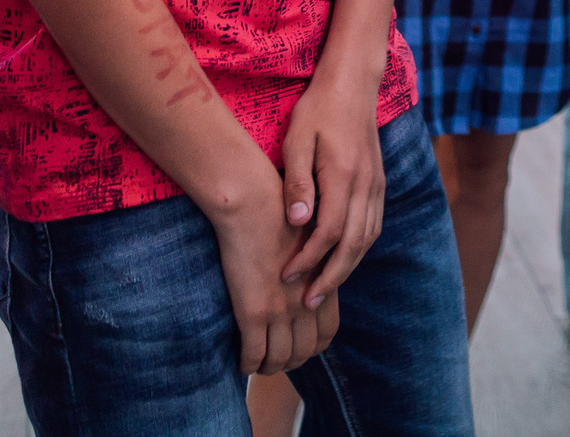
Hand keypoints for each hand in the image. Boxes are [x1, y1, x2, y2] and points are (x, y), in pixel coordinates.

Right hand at [211, 178, 334, 375]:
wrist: (254, 203)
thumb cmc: (276, 212)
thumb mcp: (309, 238)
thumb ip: (313, 264)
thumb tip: (307, 281)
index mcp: (323, 282)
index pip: (328, 331)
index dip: (315, 346)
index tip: (301, 347)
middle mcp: (307, 301)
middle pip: (305, 350)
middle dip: (292, 361)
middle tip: (277, 361)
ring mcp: (282, 310)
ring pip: (280, 359)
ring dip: (269, 367)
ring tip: (259, 365)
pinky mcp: (254, 312)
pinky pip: (253, 354)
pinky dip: (248, 364)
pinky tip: (242, 362)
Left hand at [276, 76, 386, 308]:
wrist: (352, 84)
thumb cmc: (318, 110)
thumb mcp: (297, 140)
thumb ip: (297, 181)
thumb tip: (297, 221)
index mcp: (343, 175)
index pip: (329, 232)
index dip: (308, 260)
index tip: (286, 278)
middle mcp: (366, 185)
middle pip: (353, 245)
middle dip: (331, 278)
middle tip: (308, 303)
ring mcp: (376, 185)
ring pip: (367, 239)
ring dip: (346, 268)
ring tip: (323, 290)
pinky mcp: (379, 183)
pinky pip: (373, 225)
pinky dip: (358, 250)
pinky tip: (342, 260)